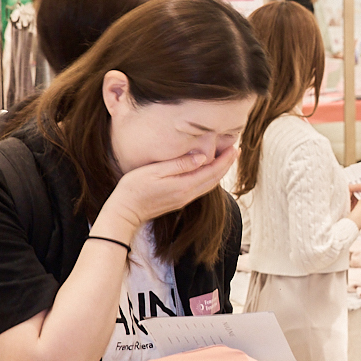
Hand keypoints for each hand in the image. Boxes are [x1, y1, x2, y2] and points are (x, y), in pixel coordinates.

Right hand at [98, 146, 238, 235]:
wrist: (125, 212)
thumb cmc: (134, 188)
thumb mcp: (155, 171)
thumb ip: (180, 164)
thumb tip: (203, 157)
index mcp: (184, 185)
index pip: (212, 171)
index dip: (225, 159)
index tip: (234, 148)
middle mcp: (188, 194)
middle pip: (215, 179)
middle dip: (227, 165)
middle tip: (235, 151)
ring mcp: (184, 199)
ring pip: (210, 185)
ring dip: (220, 172)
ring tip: (226, 159)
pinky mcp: (179, 201)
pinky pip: (201, 189)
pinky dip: (210, 178)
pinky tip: (209, 171)